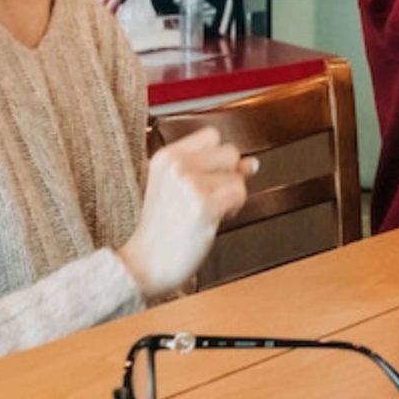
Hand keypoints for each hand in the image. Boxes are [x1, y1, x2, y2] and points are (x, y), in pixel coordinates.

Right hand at [115, 128, 252, 298]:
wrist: (146, 263)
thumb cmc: (164, 229)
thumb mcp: (180, 189)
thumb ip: (213, 170)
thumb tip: (252, 163)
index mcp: (166, 157)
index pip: (212, 135)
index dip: (218, 157)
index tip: (208, 177)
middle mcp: (176, 165)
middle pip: (230, 152)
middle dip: (229, 176)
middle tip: (208, 198)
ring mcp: (189, 183)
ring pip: (238, 175)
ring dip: (231, 195)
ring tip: (207, 211)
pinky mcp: (203, 204)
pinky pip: (239, 194)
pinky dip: (234, 208)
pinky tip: (214, 219)